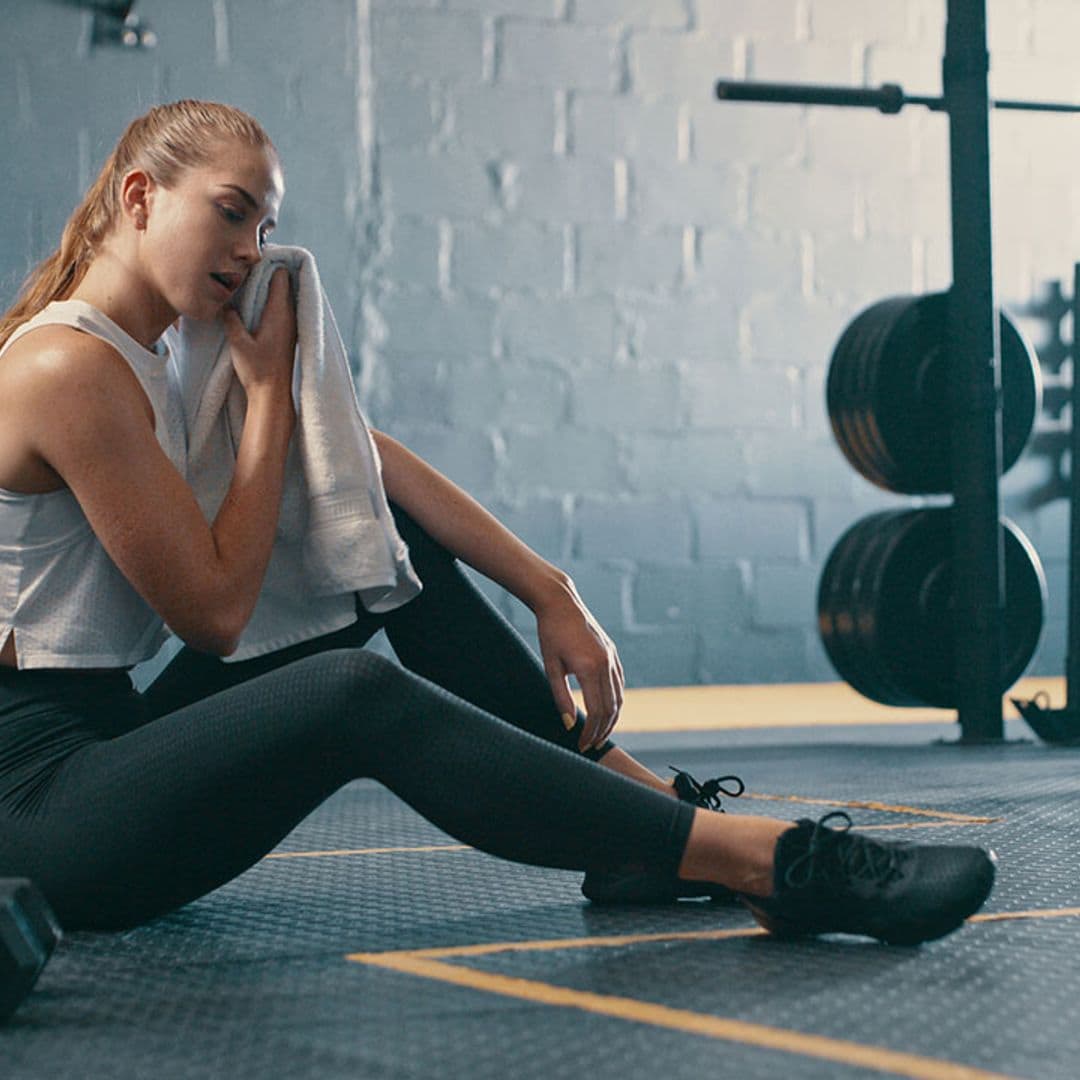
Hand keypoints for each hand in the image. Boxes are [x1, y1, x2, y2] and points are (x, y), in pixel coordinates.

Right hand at [223, 267, 296, 397]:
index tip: (253, 258)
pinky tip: (257, 303)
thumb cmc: (257, 370)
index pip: (281, 277)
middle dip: (268, 272)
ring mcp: (291, 325)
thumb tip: (225, 304)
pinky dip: (272, 300)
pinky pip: (283, 308)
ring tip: (249, 282)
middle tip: (247, 267)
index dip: (269, 264)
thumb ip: (231, 319)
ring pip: (284, 295)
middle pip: (284, 283)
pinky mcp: (288, 334)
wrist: (272, 394)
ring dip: (270, 287)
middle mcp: (289, 316)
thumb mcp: (238, 343)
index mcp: (279, 313)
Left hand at [535, 581, 624, 751]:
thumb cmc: (550, 634)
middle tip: (592, 746)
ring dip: (611, 719)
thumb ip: (561, 697)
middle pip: (611, 708)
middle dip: (602, 731)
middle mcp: (606, 663)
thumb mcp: (551, 667)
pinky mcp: (613, 653)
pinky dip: (615, 701)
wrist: (561, 603)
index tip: (582, 745)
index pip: (596, 710)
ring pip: (619, 697)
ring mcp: (612, 658)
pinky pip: (619, 684)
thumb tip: (569, 724)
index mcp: (589, 667)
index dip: (591, 732)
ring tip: (600, 734)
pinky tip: (606, 711)